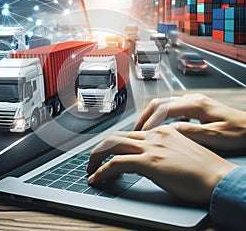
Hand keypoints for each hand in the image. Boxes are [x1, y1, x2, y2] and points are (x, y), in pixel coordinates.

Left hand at [87, 126, 236, 202]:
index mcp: (160, 131)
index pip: (128, 134)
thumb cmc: (202, 169)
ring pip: (112, 146)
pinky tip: (97, 178)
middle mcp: (153, 135)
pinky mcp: (149, 162)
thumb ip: (159, 150)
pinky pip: (117, 163)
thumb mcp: (178, 151)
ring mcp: (150, 147)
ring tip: (91, 169)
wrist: (218, 177)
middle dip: (100, 149)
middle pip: (116, 137)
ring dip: (97, 158)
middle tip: (93, 161)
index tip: (107, 154)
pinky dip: (103, 170)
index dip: (114, 144)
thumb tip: (143, 159)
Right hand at [133, 94, 245, 150]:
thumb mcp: (215, 136)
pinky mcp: (193, 107)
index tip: (141, 134)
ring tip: (142, 130)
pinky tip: (157, 128)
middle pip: (159, 103)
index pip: (163, 109)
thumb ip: (191, 132)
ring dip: (150, 116)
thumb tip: (168, 130)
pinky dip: (158, 117)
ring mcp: (191, 101)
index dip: (149, 122)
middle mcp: (191, 99)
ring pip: (162, 104)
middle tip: (135, 131)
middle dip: (144, 116)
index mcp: (196, 104)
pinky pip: (169, 109)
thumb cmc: (238, 132)